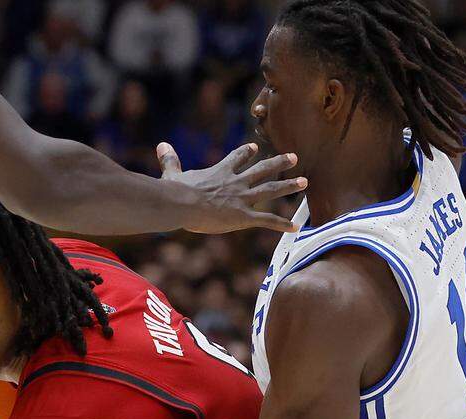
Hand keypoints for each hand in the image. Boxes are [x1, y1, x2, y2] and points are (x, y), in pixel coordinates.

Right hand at [159, 142, 305, 234]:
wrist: (182, 204)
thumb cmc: (175, 191)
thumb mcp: (172, 173)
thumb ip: (170, 160)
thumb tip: (161, 144)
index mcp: (220, 172)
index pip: (237, 158)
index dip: (246, 152)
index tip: (254, 147)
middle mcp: (236, 182)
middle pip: (262, 170)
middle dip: (278, 163)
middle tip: (293, 157)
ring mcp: (242, 199)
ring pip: (270, 190)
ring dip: (288, 186)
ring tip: (304, 182)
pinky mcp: (243, 217)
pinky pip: (266, 220)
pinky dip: (281, 223)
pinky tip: (295, 227)